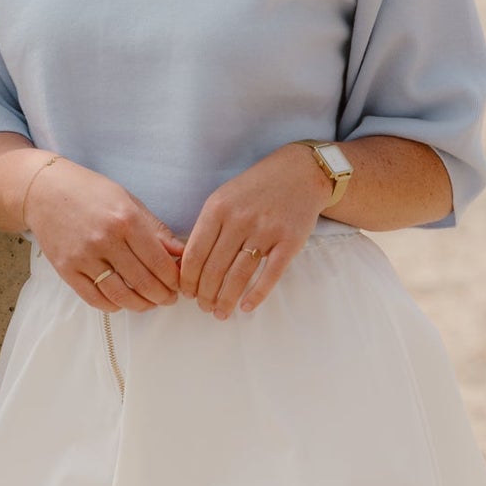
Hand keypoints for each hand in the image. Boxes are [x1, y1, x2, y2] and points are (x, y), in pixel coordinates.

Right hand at [25, 157, 184, 312]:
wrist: (44, 190)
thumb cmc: (90, 192)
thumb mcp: (128, 201)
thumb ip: (156, 229)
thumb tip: (180, 253)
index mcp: (126, 220)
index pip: (159, 261)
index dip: (174, 279)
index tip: (180, 284)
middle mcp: (105, 240)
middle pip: (143, 282)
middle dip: (162, 296)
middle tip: (169, 299)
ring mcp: (84, 256)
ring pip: (120, 295)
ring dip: (140, 305)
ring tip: (149, 303)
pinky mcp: (66, 268)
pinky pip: (94, 298)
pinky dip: (112, 305)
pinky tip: (122, 301)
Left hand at [178, 145, 330, 319]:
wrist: (300, 172)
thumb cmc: (256, 188)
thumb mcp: (224, 197)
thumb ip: (208, 226)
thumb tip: (188, 264)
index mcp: (217, 208)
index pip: (195, 253)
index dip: (187, 279)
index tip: (186, 293)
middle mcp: (239, 219)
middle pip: (214, 268)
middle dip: (204, 294)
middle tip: (203, 307)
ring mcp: (266, 230)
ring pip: (238, 275)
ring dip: (226, 300)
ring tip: (220, 313)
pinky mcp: (290, 241)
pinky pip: (270, 275)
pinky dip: (256, 295)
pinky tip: (246, 307)